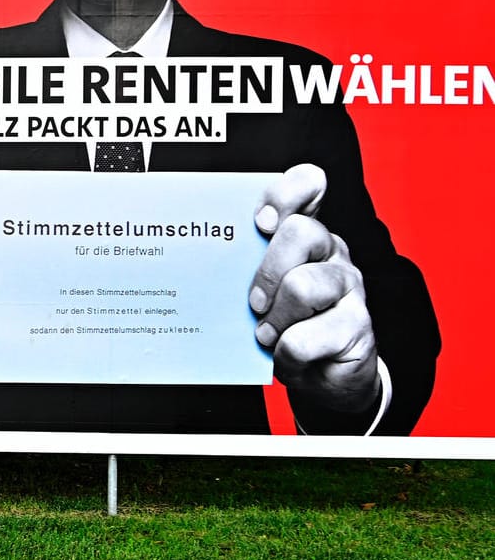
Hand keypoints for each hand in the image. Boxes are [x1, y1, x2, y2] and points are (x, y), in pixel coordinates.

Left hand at [250, 164, 379, 415]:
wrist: (323, 375)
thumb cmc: (283, 322)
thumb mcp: (259, 288)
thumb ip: (242, 266)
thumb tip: (201, 257)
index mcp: (305, 233)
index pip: (308, 185)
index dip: (285, 193)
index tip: (263, 221)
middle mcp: (332, 251)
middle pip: (300, 232)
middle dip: (267, 270)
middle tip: (253, 303)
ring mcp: (349, 287)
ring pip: (303, 286)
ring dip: (275, 317)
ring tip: (266, 333)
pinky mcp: (358, 327)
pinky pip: (306, 337)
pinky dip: (287, 351)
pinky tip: (285, 353)